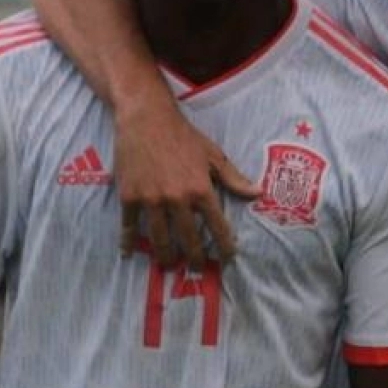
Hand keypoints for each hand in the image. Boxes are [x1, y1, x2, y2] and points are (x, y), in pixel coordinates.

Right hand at [115, 101, 259, 267]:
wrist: (146, 118)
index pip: (217, 226)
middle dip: (195, 258)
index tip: (228, 258)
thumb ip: (233, 178)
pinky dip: (129, 242)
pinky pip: (129, 226)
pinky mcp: (129, 197)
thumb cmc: (183, 136)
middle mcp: (177, 199)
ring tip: (170, 265)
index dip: (224, 246)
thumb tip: (258, 193)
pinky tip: (130, 253)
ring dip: (166, 256)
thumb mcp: (213, 154)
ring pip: (160, 238)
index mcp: (201, 189)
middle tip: (198, 269)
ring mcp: (151, 200)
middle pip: (188, 239)